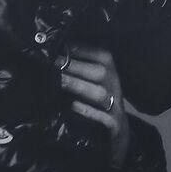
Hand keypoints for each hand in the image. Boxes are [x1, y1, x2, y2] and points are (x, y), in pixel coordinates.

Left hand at [61, 45, 130, 167]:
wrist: (116, 126)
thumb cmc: (98, 94)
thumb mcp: (93, 77)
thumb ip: (79, 64)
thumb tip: (55, 49)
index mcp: (112, 69)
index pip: (100, 54)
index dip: (80, 49)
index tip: (59, 45)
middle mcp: (115, 85)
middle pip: (100, 73)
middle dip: (75, 67)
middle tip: (53, 62)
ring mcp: (116, 105)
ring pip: (100, 94)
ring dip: (79, 86)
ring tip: (60, 81)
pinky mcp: (114, 124)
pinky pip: (103, 117)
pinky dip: (88, 111)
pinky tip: (73, 106)